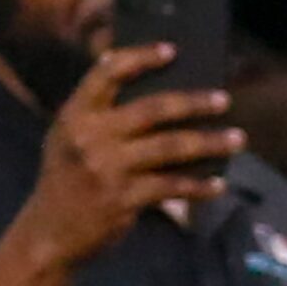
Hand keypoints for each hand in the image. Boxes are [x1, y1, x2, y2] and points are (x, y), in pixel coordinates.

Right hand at [15, 45, 244, 268]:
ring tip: (238, 139)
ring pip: (171, 147)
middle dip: (194, 102)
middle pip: (152, 109)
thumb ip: (100, 114)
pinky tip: (218, 184)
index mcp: (75, 114)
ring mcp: (107, 168)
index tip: (172, 51)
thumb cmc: (67, 180)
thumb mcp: (68, 138)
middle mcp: (90, 136)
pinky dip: (199, 186)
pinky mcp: (123, 199)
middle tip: (224, 99)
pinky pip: (171, 186)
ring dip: (209, 142)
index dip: (141, 58)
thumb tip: (161, 93)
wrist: (48, 235)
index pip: (107, 72)